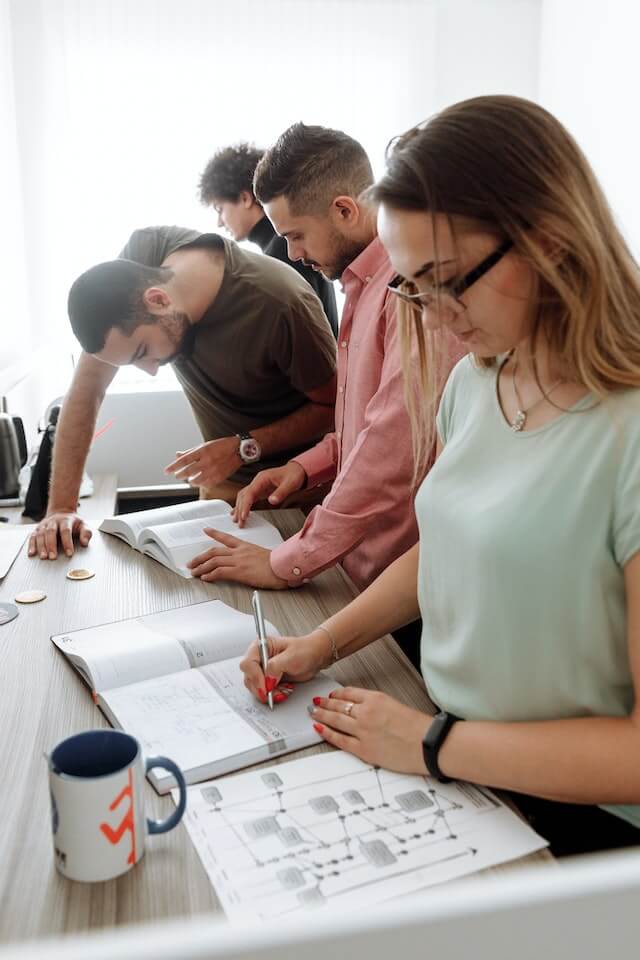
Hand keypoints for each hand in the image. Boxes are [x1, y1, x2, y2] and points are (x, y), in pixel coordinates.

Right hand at [28, 511, 91, 559]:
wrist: (61, 513)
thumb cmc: (73, 522)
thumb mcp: (83, 525)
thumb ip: (86, 533)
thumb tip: (85, 543)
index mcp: (65, 520)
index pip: (65, 531)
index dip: (67, 542)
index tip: (69, 553)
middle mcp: (53, 522)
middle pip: (51, 532)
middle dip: (51, 545)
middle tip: (53, 557)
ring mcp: (44, 525)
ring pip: (40, 534)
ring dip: (41, 546)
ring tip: (44, 557)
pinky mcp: (37, 530)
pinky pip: (32, 536)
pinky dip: (31, 545)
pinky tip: (32, 553)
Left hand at [164, 437, 240, 486]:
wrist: (239, 450)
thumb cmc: (222, 446)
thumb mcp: (204, 445)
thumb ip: (190, 451)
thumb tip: (178, 455)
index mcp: (202, 451)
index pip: (183, 460)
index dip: (173, 466)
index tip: (167, 471)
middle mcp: (207, 461)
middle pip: (188, 472)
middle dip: (180, 475)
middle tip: (177, 475)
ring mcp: (213, 470)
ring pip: (196, 480)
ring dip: (190, 481)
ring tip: (189, 479)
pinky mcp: (219, 477)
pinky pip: (206, 484)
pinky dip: (201, 484)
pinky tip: (200, 481)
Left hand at [187, 528, 287, 587]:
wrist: (283, 567)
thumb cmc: (278, 564)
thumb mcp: (263, 556)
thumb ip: (253, 557)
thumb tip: (249, 563)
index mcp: (246, 546)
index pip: (226, 538)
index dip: (214, 533)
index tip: (206, 530)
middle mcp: (240, 552)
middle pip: (214, 551)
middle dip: (200, 557)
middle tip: (192, 562)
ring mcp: (239, 561)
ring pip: (214, 561)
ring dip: (201, 567)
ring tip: (194, 572)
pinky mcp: (239, 571)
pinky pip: (220, 572)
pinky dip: (210, 575)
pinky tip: (206, 578)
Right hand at [232, 462, 306, 526]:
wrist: (296, 471)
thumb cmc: (293, 475)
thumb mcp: (290, 484)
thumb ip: (281, 492)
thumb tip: (272, 501)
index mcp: (262, 478)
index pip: (249, 492)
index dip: (245, 505)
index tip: (244, 515)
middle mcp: (257, 481)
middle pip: (243, 495)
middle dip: (240, 509)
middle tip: (240, 522)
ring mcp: (258, 486)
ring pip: (244, 497)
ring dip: (239, 508)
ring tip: (238, 520)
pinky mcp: (260, 490)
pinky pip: (248, 498)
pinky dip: (243, 505)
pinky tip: (240, 512)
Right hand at [240, 631, 330, 701]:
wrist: (315, 657)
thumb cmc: (305, 650)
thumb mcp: (291, 656)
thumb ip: (276, 667)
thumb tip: (267, 680)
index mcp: (260, 646)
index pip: (248, 663)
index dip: (255, 677)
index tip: (265, 686)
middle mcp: (259, 658)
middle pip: (249, 678)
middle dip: (261, 688)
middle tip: (274, 693)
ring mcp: (262, 670)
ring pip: (255, 687)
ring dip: (268, 693)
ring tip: (283, 691)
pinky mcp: (268, 680)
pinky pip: (264, 692)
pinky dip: (273, 695)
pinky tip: (284, 690)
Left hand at [309, 687, 430, 774]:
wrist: (428, 744)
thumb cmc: (418, 727)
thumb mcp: (395, 705)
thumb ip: (376, 705)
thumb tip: (362, 708)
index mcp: (375, 699)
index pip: (349, 692)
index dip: (336, 693)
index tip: (330, 694)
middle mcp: (366, 712)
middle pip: (338, 705)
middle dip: (325, 703)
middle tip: (315, 702)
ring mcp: (362, 731)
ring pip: (335, 720)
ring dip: (322, 715)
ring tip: (313, 713)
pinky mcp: (363, 749)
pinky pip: (340, 740)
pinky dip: (327, 733)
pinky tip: (319, 728)